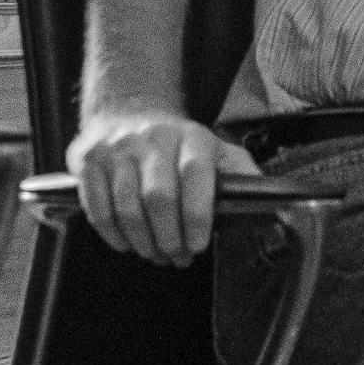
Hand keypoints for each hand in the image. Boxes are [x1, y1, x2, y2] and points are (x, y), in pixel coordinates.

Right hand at [66, 103, 258, 265]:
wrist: (128, 109)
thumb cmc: (178, 143)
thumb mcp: (216, 149)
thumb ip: (242, 173)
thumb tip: (275, 202)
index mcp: (192, 137)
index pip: (195, 175)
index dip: (196, 215)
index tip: (197, 244)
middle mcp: (154, 138)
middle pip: (158, 197)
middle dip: (168, 237)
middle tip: (175, 256)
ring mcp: (118, 147)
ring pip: (126, 205)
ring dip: (141, 241)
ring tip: (154, 252)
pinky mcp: (88, 159)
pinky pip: (97, 206)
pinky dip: (111, 233)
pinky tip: (125, 242)